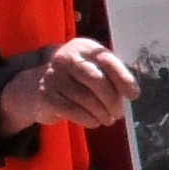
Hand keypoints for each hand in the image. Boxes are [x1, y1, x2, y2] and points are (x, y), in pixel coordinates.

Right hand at [3, 39, 136, 133]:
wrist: (35, 86)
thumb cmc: (75, 79)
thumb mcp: (92, 68)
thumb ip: (111, 76)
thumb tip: (132, 93)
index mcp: (83, 47)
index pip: (107, 60)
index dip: (123, 78)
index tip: (134, 95)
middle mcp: (66, 57)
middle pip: (97, 81)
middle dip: (112, 101)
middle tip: (118, 113)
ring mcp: (54, 75)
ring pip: (86, 99)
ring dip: (101, 114)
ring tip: (107, 119)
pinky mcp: (46, 95)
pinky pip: (74, 111)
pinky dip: (89, 120)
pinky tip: (94, 122)